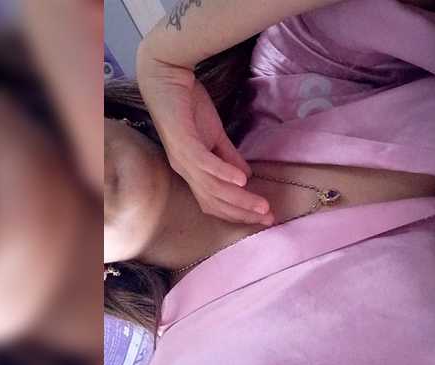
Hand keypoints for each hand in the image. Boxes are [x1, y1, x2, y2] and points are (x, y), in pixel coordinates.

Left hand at [137, 51, 272, 224]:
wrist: (165, 76)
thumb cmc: (187, 105)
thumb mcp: (215, 135)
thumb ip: (229, 156)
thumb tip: (248, 176)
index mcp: (192, 172)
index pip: (216, 202)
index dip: (240, 212)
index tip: (266, 217)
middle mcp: (185, 171)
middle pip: (215, 202)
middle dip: (243, 213)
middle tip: (269, 219)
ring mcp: (183, 158)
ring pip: (213, 188)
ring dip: (239, 199)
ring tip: (261, 205)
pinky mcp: (183, 142)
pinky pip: (204, 163)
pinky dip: (224, 173)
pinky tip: (243, 180)